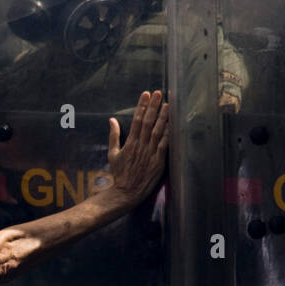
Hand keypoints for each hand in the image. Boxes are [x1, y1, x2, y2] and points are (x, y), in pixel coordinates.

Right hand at [108, 90, 167, 206]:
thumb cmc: (119, 174)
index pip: (136, 120)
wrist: (126, 192)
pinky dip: (168, 133)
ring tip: (167, 104)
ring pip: (158, 131)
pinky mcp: (158, 162)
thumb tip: (112, 120)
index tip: (145, 94)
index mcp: (130, 143)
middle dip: (153, 106)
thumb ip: (113, 136)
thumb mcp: (112, 154)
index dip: (141, 106)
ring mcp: (150, 153)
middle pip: (148, 122)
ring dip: (163, 116)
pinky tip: (172, 123)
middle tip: (158, 93)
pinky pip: (165, 145)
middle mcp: (141, 146)